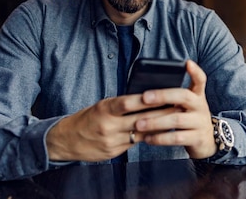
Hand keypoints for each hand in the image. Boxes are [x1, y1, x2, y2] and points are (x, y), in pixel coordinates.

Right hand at [46, 91, 175, 161]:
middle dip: (162, 113)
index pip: (130, 102)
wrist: (67, 140)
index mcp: (105, 109)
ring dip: (159, 126)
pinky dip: (147, 137)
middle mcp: (108, 125)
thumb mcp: (102, 105)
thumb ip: (121, 104)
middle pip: (141, 119)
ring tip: (174, 119)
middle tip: (178, 106)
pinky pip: (135, 144)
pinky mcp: (114, 152)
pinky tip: (159, 132)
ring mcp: (112, 141)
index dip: (149, 99)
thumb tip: (146, 97)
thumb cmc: (88, 118)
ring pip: (141, 133)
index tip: (166, 94)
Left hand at [134, 59, 217, 158]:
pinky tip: (148, 138)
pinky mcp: (197, 138)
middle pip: (183, 96)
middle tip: (144, 98)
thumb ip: (173, 97)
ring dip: (155, 121)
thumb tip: (144, 93)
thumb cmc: (189, 118)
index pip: (200, 80)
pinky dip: (160, 138)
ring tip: (138, 124)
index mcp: (197, 95)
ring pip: (177, 119)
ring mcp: (200, 122)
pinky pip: (177, 138)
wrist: (206, 141)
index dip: (195, 71)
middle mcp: (200, 106)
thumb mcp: (186, 105)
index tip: (187, 63)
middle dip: (162, 96)